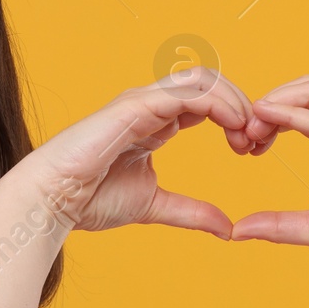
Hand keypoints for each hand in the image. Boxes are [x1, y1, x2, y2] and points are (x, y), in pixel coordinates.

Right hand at [11, 66, 258, 238]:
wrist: (51, 202)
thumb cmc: (89, 200)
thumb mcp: (155, 206)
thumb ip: (191, 212)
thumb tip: (227, 228)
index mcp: (155, 122)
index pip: (206, 101)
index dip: (235, 119)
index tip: (251, 149)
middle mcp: (150, 104)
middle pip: (209, 82)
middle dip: (240, 104)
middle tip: (257, 139)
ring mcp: (141, 101)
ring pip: (200, 78)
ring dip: (233, 99)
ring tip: (248, 131)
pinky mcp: (135, 105)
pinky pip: (185, 92)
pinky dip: (216, 103)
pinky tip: (232, 125)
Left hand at [230, 75, 308, 274]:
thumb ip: (280, 225)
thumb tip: (239, 230)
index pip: (300, 108)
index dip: (268, 118)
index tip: (244, 144)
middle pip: (304, 90)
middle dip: (268, 103)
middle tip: (243, 134)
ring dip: (277, 104)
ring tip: (252, 129)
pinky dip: (296, 117)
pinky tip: (270, 120)